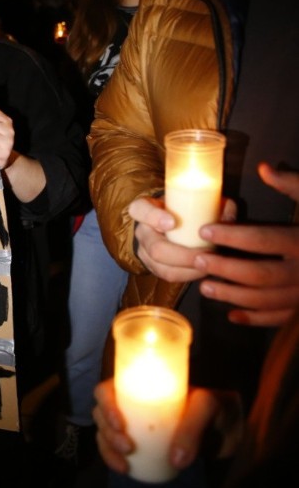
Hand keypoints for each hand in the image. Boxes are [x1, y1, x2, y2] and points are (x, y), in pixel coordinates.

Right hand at [93, 379, 243, 474]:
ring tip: (124, 462)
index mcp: (141, 384)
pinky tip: (123, 468)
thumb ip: (193, 428)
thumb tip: (176, 461)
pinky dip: (113, 458)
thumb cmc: (216, 407)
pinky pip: (113, 448)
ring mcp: (132, 423)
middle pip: (101, 411)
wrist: (229, 430)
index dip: (106, 403)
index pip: (110, 388)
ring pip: (103, 431)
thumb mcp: (208, 407)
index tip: (119, 423)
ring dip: (107, 446)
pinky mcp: (136, 443)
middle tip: (128, 446)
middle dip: (108, 431)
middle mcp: (130, 402)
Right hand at [128, 196, 209, 281]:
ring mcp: (145, 251)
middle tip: (205, 252)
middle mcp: (142, 231)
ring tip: (209, 263)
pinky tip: (203, 270)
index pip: (140, 210)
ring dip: (188, 268)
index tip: (173, 222)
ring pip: (161, 266)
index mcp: (144, 208)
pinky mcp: (153, 266)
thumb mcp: (192, 199)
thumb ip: (211, 202)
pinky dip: (188, 275)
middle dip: (182, 254)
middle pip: (155, 247)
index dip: (154, 217)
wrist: (169, 221)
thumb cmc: (182, 207)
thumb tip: (227, 216)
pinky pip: (168, 275)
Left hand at [196, 163, 298, 326]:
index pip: (264, 240)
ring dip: (232, 296)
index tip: (205, 230)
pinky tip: (231, 315)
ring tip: (204, 287)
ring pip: (265, 300)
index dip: (232, 236)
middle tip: (198, 260)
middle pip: (259, 274)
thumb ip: (293, 186)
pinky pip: (280, 318)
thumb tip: (263, 168)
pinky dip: (255, 319)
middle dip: (225, 269)